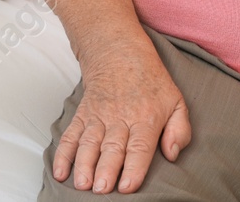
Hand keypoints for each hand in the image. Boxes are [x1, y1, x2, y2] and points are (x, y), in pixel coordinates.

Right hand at [53, 50, 191, 193]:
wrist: (118, 51)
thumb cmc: (149, 81)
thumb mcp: (176, 101)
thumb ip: (180, 130)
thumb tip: (173, 154)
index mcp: (146, 118)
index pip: (139, 147)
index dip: (133, 168)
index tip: (127, 186)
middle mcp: (121, 118)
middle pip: (112, 147)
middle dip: (105, 170)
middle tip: (101, 188)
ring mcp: (99, 116)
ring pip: (89, 142)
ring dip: (84, 164)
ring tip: (82, 183)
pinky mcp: (83, 114)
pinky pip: (71, 134)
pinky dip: (63, 153)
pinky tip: (60, 171)